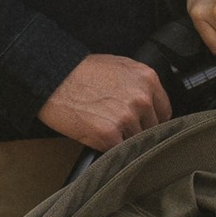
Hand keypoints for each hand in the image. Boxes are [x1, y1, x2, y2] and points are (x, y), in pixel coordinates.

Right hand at [39, 52, 171, 148]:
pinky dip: (107, 147)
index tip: (139, 122)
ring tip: (101, 126)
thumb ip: (139, 85)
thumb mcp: (120, 66)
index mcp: (147, 79)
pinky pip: (117, 150)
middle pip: (151, 129)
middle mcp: (141, 98)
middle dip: (136, 130)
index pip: (164, 111)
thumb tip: (151, 105)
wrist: (52, 78)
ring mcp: (127, 117)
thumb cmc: (81, 71)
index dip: (150, 119)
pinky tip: (95, 133)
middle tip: (115, 124)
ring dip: (121, 139)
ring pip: (135, 141)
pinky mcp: (109, 134)